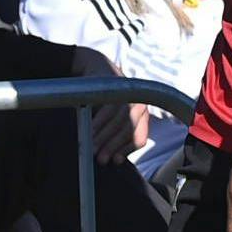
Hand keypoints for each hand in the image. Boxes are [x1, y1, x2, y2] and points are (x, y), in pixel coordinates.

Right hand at [73, 47, 146, 163]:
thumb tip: (107, 159)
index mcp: (142, 117)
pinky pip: (109, 109)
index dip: (127, 151)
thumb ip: (114, 135)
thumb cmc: (105, 100)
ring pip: (118, 122)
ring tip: (92, 146)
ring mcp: (129, 96)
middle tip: (100, 158)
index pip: (139, 138)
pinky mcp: (117, 88)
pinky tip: (90, 130)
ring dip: (104, 137)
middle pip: (128, 131)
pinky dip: (98, 122)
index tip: (115, 161)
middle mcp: (140, 106)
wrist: (99, 69)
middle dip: (113, 147)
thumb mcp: (113, 119)